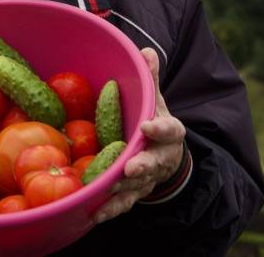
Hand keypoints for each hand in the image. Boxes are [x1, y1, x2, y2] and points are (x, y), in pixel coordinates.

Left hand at [94, 48, 185, 223]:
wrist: (165, 155)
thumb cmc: (154, 121)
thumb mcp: (155, 99)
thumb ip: (150, 79)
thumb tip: (146, 51)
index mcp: (168, 132)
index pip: (170, 130)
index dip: (160, 128)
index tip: (147, 126)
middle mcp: (161, 157)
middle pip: (155, 162)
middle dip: (143, 165)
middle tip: (130, 167)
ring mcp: (148, 179)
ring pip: (138, 186)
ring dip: (123, 190)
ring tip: (107, 189)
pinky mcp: (135, 194)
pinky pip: (123, 204)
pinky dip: (110, 209)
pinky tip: (93, 213)